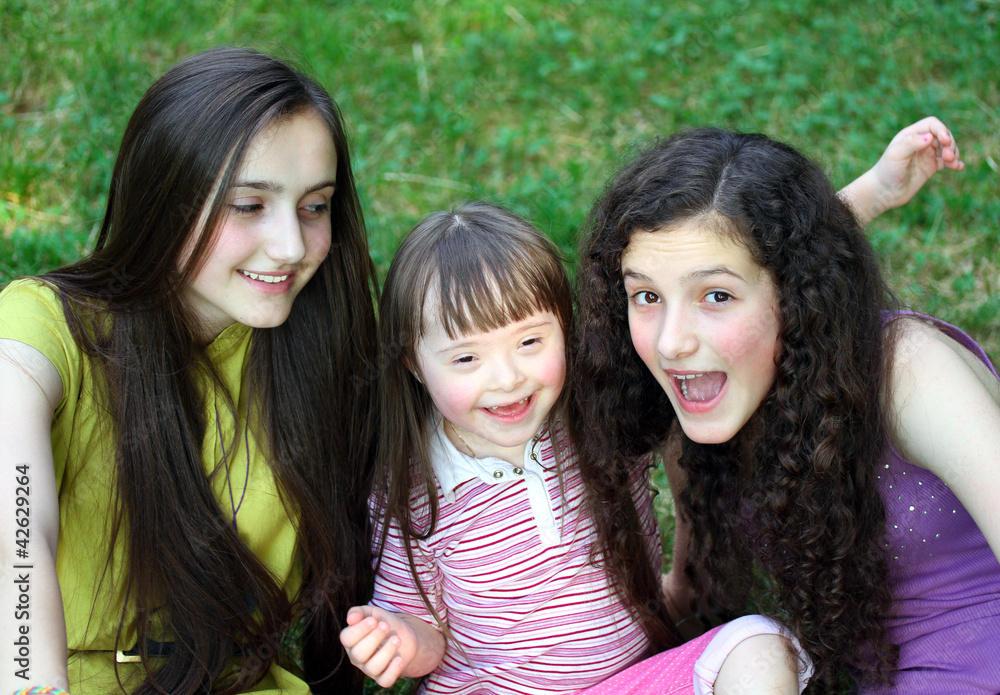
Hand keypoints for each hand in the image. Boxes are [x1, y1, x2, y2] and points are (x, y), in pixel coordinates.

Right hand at [339, 606, 441, 687]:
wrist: (403, 634)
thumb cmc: (383, 622)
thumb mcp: (372, 613)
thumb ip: (359, 612)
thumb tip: (350, 619)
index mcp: (351, 641)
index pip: (346, 639)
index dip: (360, 629)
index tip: (374, 620)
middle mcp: (357, 657)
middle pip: (359, 654)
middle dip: (374, 638)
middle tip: (386, 626)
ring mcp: (369, 669)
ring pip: (372, 668)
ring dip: (386, 652)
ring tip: (396, 639)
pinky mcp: (383, 677)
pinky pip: (385, 680)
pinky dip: (392, 671)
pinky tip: (399, 658)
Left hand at [844, 116, 963, 225]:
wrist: (883, 192)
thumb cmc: (887, 171)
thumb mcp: (896, 155)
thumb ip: (911, 143)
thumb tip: (930, 137)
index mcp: (910, 135)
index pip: (932, 124)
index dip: (942, 130)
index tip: (945, 142)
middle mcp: (920, 142)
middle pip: (943, 135)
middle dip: (949, 144)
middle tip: (948, 157)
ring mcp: (926, 154)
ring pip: (947, 148)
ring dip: (954, 153)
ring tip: (953, 163)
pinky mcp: (931, 167)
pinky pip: (947, 161)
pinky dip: (955, 163)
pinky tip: (959, 167)